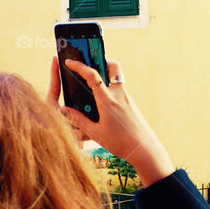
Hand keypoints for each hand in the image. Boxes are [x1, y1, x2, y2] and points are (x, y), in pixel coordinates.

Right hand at [46, 56, 173, 186]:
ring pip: (117, 77)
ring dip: (106, 74)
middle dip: (101, 60)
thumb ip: (79, 120)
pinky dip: (110, 88)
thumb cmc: (120, 143)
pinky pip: (120, 89)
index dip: (79, 66)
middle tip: (90, 64)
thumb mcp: (96, 133)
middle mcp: (119, 95)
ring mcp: (127, 98)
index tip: (69, 62)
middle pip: (113, 66)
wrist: (145, 149)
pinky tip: (103, 100)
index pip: (92, 76)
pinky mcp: (132, 103)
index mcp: (107, 101)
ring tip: (93, 82)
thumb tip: (64, 111)